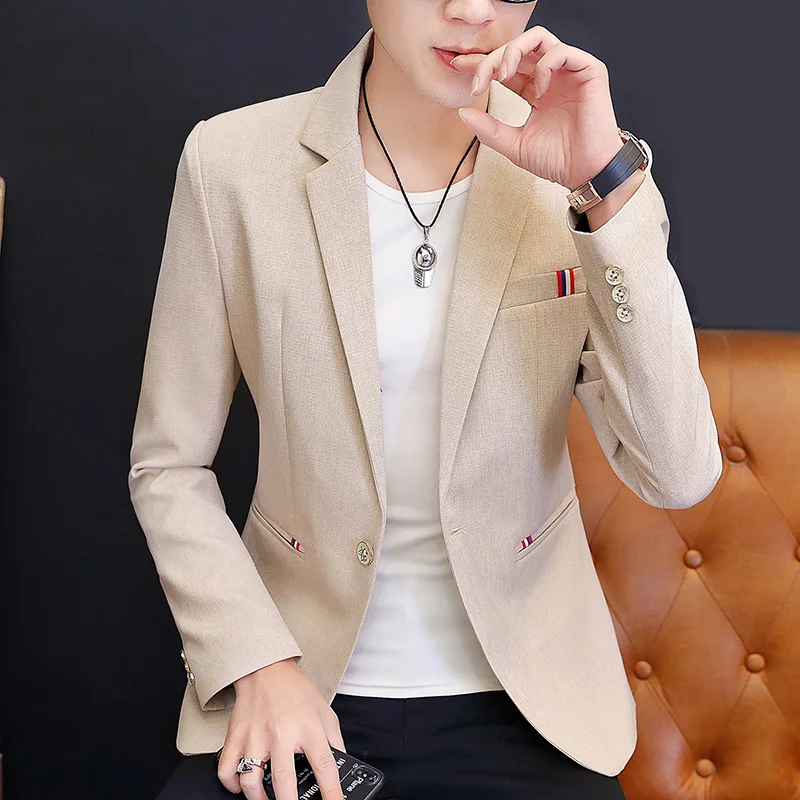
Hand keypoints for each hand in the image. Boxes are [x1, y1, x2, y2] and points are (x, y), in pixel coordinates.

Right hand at [217, 658, 345, 799]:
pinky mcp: (236, 736)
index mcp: (308, 728)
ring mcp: (255, 736)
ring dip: (259, 799)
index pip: (324, 766)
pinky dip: (233, 785)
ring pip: (251, 782)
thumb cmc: (295, 690)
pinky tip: (244, 786)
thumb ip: (335, 741)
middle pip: (284, 782)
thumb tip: (341, 766)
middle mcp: (281, 734)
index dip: (332, 792)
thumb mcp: (325, 712)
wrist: (267, 669)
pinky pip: (227, 770)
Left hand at [451, 26, 624, 190]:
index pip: (505, 67)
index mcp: (535, 91)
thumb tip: (463, 113)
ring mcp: (569, 72)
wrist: (585, 173)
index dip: (483, 64)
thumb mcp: (514, 145)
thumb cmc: (558, 160)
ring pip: (538, 39)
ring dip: (514, 51)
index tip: (460, 67)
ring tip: (504, 74)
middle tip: (479, 78)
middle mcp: (551, 78)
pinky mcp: (588, 71)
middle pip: (517, 49)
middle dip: (493, 58)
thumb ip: (489, 129)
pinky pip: (562, 51)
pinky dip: (543, 65)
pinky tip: (538, 89)